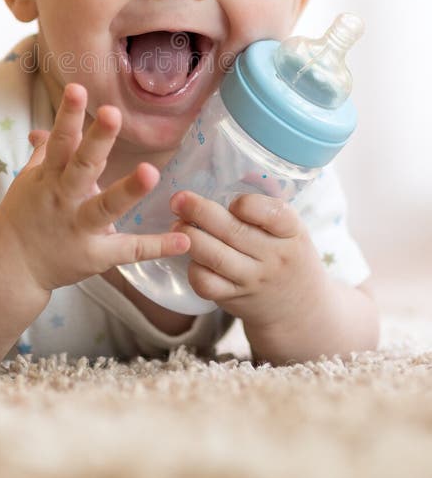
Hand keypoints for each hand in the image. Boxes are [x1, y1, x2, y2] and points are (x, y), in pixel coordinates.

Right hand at [0, 82, 190, 291]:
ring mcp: (80, 228)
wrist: (9, 268)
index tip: (78, 89)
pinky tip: (183, 242)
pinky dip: (156, 248)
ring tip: (152, 172)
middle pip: (82, 166)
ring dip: (129, 189)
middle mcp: (64, 198)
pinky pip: (129, 250)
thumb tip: (44, 128)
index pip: (60, 140)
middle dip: (97, 140)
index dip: (69, 115)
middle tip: (113, 113)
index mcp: (49, 177)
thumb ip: (44, 154)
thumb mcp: (29, 181)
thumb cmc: (23, 218)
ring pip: (105, 207)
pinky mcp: (95, 256)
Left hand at [170, 190, 326, 330]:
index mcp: (291, 232)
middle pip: (233, 232)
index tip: (231, 200)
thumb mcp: (289, 229)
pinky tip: (189, 255)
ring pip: (215, 257)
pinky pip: (207, 284)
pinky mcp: (235, 299)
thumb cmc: (287, 254)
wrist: (300, 307)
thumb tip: (232, 170)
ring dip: (190, 237)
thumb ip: (264, 206)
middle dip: (199, 211)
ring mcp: (254, 280)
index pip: (273, 214)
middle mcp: (274, 257)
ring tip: (176, 224)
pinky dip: (193, 268)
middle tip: (179, 199)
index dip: (248, 204)